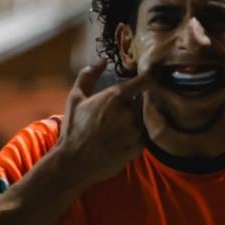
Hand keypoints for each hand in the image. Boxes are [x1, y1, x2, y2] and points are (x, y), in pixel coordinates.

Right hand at [55, 60, 153, 186]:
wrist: (74, 163)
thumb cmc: (73, 129)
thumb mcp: (75, 98)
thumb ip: (88, 76)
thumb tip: (102, 61)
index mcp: (114, 97)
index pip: (144, 81)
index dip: (150, 77)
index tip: (151, 76)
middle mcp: (129, 113)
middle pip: (143, 100)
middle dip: (134, 102)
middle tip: (117, 111)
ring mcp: (136, 130)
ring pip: (143, 117)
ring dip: (135, 118)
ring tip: (115, 126)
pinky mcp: (139, 147)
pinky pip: (143, 133)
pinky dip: (136, 133)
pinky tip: (119, 138)